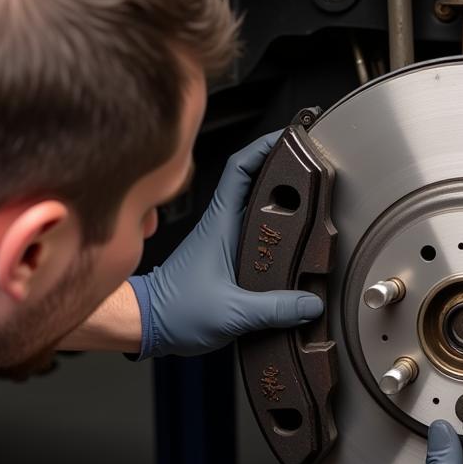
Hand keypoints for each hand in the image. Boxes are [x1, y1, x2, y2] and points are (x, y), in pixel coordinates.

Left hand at [128, 132, 323, 358]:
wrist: (151, 325)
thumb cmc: (176, 311)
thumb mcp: (231, 313)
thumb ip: (273, 309)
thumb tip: (309, 305)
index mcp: (220, 224)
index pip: (241, 168)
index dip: (266, 147)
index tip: (292, 138)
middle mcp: (222, 225)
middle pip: (254, 180)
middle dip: (282, 165)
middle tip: (311, 160)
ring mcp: (223, 238)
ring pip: (254, 203)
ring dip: (278, 193)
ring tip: (309, 190)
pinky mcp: (225, 255)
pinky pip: (253, 228)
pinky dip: (272, 222)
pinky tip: (291, 232)